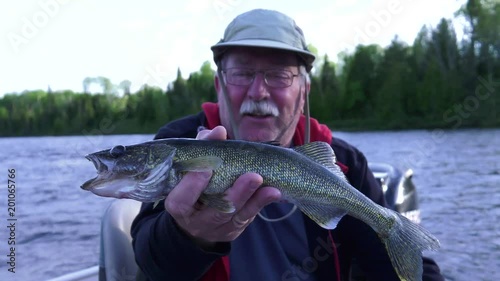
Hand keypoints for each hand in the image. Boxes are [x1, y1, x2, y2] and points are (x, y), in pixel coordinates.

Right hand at [164, 126, 280, 247]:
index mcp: (178, 206)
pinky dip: (260, 203)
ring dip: (254, 199)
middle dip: (236, 193)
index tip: (207, 169)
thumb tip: (218, 132)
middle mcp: (196, 221)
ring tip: (269, 186)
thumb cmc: (191, 183)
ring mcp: (216, 228)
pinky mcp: (232, 229)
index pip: (181, 200)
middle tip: (253, 176)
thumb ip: (202, 149)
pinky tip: (273, 192)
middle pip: (216, 210)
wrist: (195, 217)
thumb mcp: (191, 167)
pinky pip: (247, 217)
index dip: (192, 186)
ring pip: (236, 215)